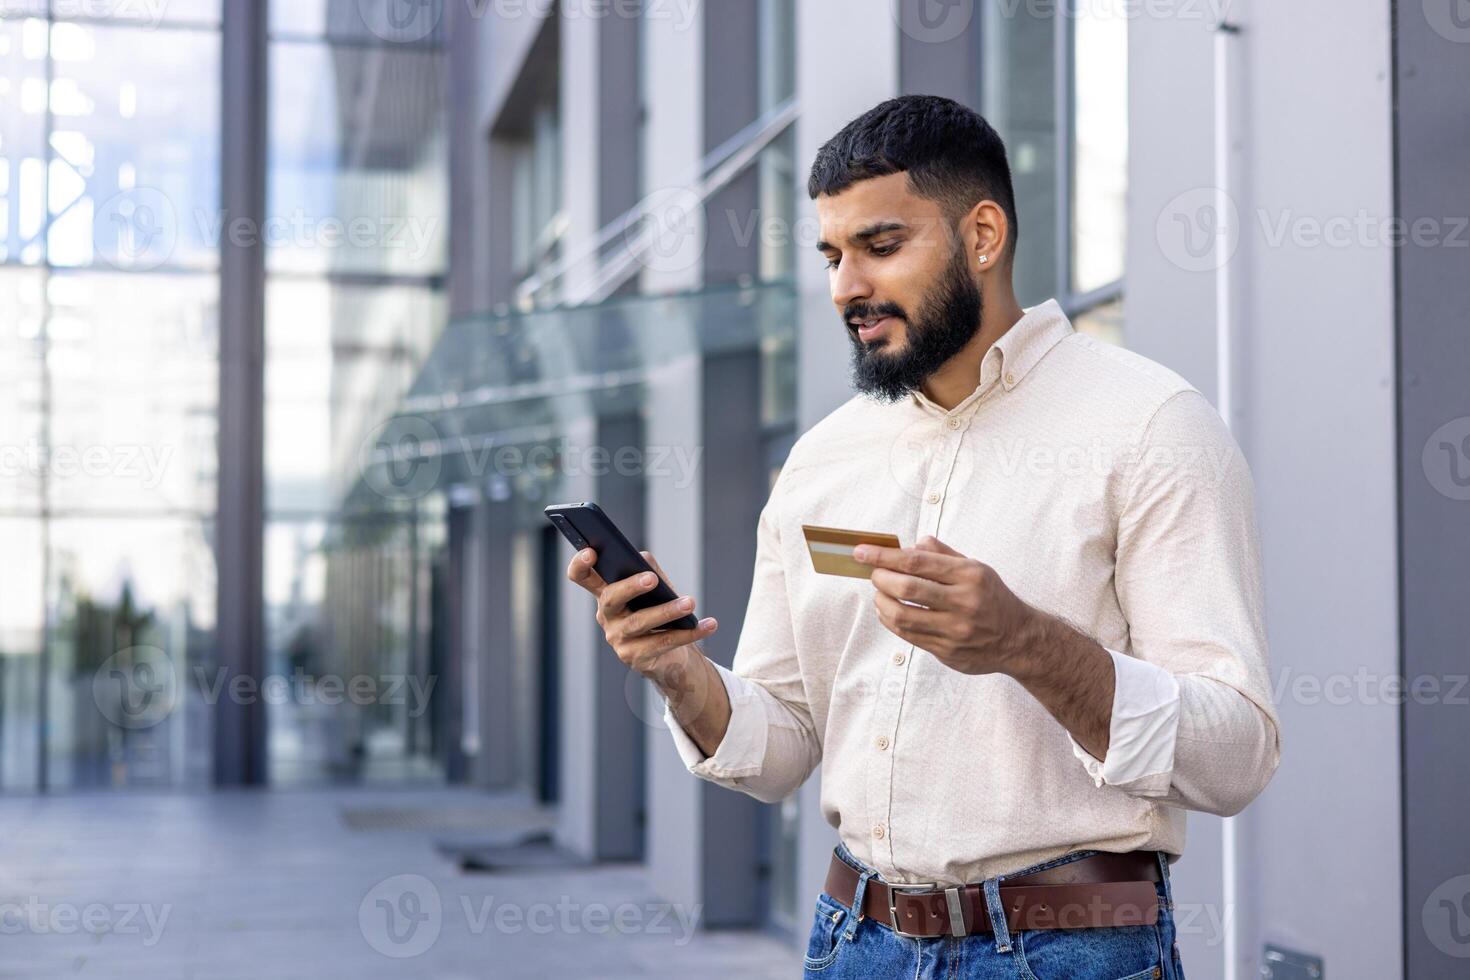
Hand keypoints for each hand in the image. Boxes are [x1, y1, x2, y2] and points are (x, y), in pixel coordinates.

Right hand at [565, 547, 718, 680]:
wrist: (669, 655)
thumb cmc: (658, 612)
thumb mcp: (655, 590)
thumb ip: (648, 571)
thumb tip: (643, 558)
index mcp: (606, 594)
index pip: (582, 577)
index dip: (580, 564)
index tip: (591, 551)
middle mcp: (606, 616)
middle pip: (611, 598)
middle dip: (630, 586)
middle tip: (651, 578)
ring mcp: (618, 639)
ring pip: (640, 622)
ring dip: (667, 611)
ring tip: (690, 602)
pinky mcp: (635, 658)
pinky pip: (664, 643)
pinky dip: (689, 633)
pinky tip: (708, 624)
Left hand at [854, 534, 1034, 675]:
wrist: (1018, 639)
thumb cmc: (992, 598)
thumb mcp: (976, 568)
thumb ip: (943, 554)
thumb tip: (912, 544)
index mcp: (969, 575)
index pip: (917, 562)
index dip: (884, 556)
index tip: (861, 552)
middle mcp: (963, 602)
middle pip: (907, 588)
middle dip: (880, 578)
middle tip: (874, 574)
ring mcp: (955, 630)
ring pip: (902, 615)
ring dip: (881, 602)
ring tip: (880, 593)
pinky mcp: (947, 651)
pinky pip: (908, 635)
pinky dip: (891, 620)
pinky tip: (888, 611)